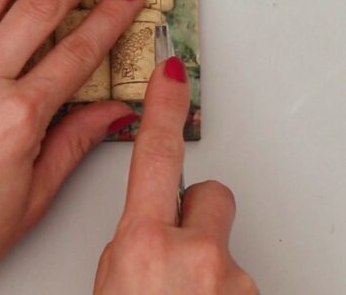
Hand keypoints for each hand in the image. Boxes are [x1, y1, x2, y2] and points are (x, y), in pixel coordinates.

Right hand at [93, 59, 257, 293]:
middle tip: (177, 255)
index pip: (156, 156)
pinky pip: (238, 282)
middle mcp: (195, 255)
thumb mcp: (107, 286)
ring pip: (224, 248)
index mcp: (144, 244)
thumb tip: (148, 239)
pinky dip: (220, 294)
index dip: (164, 108)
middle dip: (196, 216)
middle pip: (209, 197)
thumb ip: (130, 249)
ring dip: (207, 270)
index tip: (172, 73)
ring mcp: (233, 280)